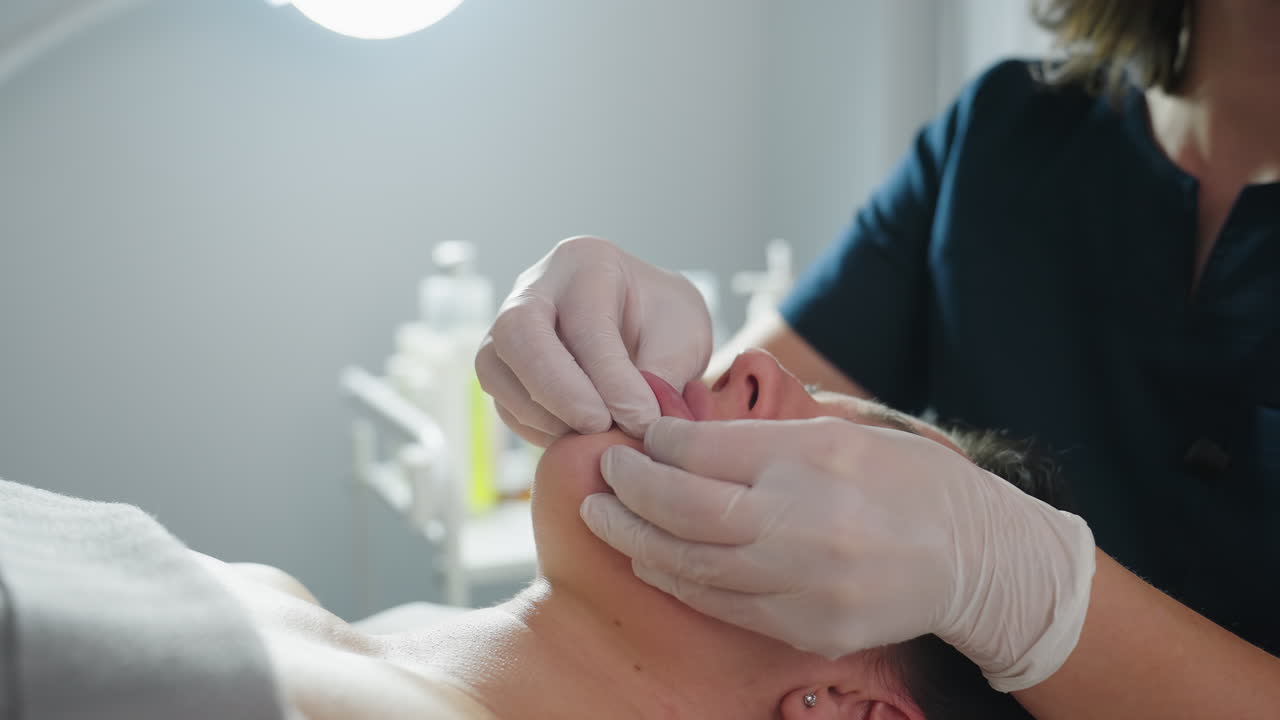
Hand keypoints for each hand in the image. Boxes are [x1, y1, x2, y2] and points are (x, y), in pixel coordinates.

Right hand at [476, 237, 711, 444]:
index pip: (586, 321)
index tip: (641, 419)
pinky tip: (577, 438)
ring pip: (495, 370)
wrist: (644, 325)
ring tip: (595, 436)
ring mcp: (506, 327)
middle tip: (598, 426)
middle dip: (555, 388)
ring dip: (543, 414)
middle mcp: (534, 288)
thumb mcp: (685, 336)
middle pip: (518, 331)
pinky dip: (537, 428)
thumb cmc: (665, 322)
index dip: (610, 377)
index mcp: (587, 262)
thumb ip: (663, 373)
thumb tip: (635, 421)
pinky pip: (502, 402)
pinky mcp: (500, 368)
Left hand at [580, 417, 1095, 691]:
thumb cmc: (907, 481)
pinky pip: (724, 607)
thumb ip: (756, 440)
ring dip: (639, 542)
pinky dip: (681, 581)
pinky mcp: (810, 629)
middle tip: (602, 476)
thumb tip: (675, 436)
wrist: (976, 558)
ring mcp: (807, 587)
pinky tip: (655, 561)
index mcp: (814, 463)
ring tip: (607, 519)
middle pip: (685, 513)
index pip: (704, 454)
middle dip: (630, 493)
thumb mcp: (840, 435)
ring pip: (694, 567)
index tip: (637, 438)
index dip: (656, 446)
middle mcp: (806, 527)